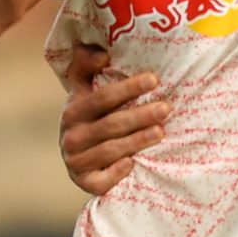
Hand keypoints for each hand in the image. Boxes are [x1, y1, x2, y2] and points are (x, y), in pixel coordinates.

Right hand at [60, 43, 166, 195]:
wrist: (76, 155)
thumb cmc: (89, 116)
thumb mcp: (82, 89)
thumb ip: (86, 64)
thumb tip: (104, 54)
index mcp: (73, 110)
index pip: (102, 98)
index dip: (128, 88)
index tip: (154, 80)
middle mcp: (72, 136)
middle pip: (110, 125)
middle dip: (140, 116)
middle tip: (166, 108)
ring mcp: (76, 161)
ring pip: (110, 151)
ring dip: (137, 141)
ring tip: (161, 132)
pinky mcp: (84, 182)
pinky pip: (101, 181)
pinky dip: (116, 172)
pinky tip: (134, 163)